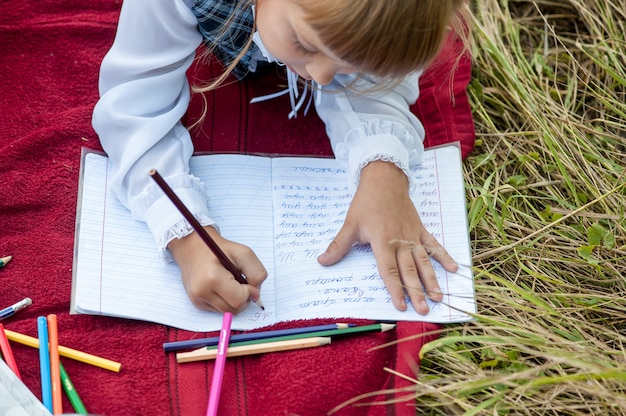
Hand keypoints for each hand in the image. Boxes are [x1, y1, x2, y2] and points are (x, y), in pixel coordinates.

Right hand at [168, 226, 266, 312]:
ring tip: (230, 282)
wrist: (192, 247)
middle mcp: (201, 292)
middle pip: (234, 310)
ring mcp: (197, 300)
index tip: (246, 280)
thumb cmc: (218, 248)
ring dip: (235, 300)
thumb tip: (255, 293)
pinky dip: (225, 301)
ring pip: (228, 312)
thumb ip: (256, 273)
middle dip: (243, 298)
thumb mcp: (243, 253)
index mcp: (211, 278)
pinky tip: (222, 286)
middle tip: (239, 280)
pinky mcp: (197, 303)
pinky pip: (220, 310)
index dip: (249, 292)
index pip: (239, 300)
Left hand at [317, 160, 457, 313]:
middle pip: (409, 271)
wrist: (384, 179)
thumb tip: (321, 262)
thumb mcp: (350, 224)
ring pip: (424, 261)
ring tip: (438, 297)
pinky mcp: (420, 229)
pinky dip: (443, 256)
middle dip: (417, 292)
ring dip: (431, 280)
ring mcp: (413, 235)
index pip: (390, 271)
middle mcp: (400, 241)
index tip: (401, 306)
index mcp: (383, 242)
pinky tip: (454, 268)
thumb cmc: (366, 202)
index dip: (396, 290)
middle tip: (423, 310)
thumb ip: (338, 246)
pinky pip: (433, 245)